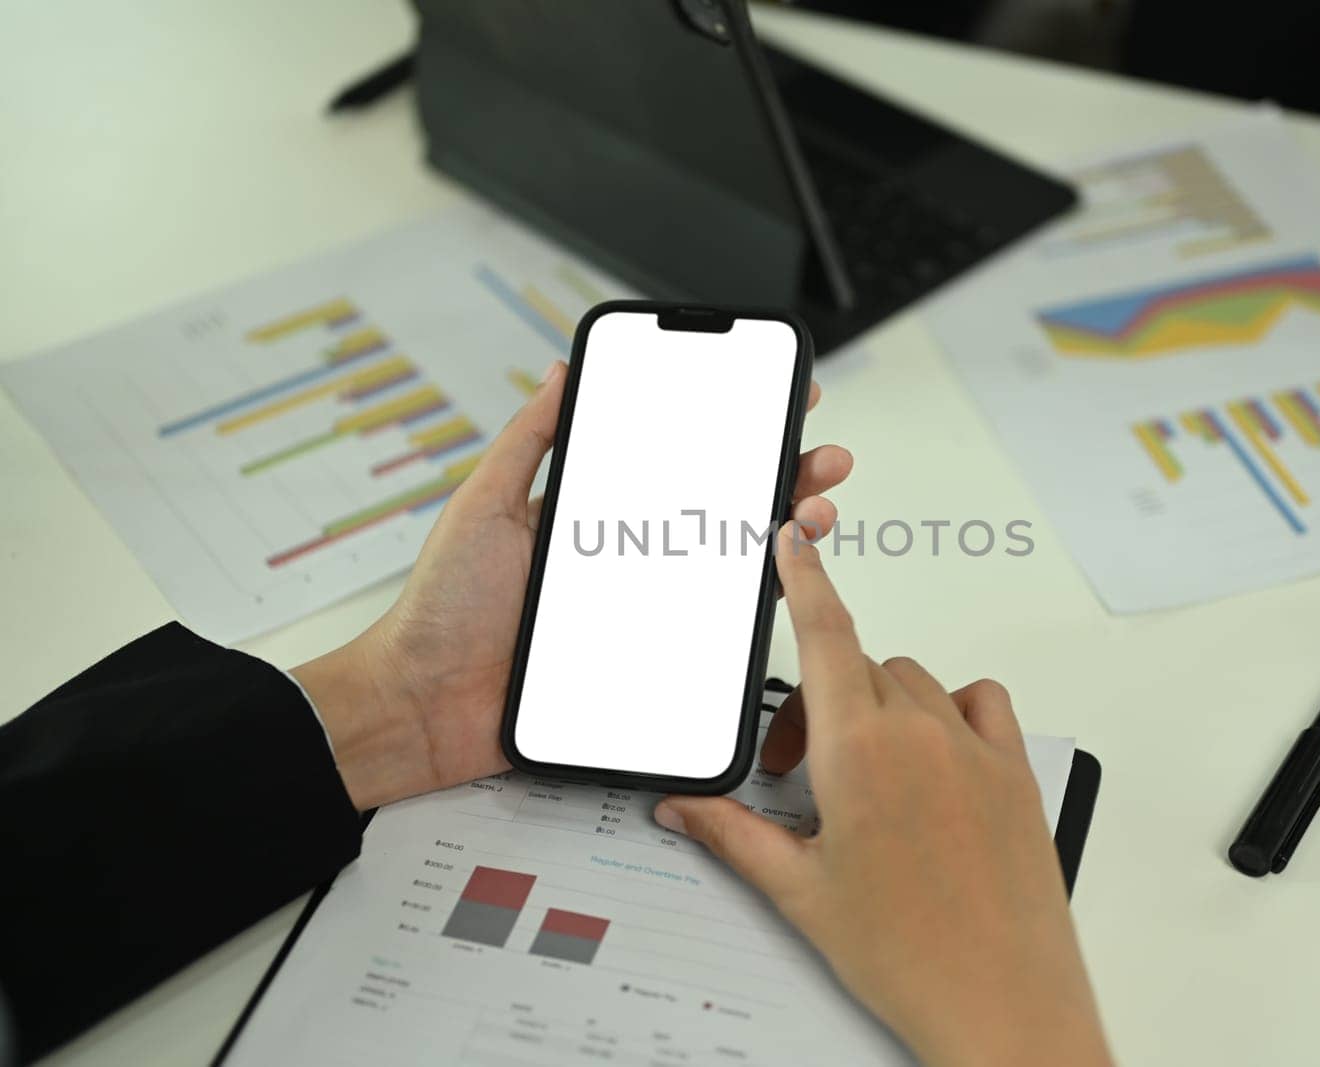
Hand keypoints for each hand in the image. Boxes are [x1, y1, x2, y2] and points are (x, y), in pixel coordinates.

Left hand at [293, 365, 853, 809]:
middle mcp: (628, 560)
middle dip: (783, 478)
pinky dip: (756, 611)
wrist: (422, 704)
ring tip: (815, 511)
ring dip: (786, 538)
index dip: (732, 433)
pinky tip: (786, 582)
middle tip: (823, 457)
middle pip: (722, 511)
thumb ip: (528, 441)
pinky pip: (709, 637)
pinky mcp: (646, 663)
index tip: (780, 403)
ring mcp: (642, 612)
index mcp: (595, 516)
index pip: (678, 464)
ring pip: (730, 570)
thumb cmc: (442, 608)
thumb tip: (562, 372)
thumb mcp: (483, 504)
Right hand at [653, 528, 1111, 1066]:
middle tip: (797, 776)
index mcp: (858, 749)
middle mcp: (920, 732)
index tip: (792, 540)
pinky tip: (932, 758)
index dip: (804, 577)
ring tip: (862, 779)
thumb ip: (733, 835)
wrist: (1002, 1001)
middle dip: (819, 705)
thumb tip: (684, 809)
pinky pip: (979, 704)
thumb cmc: (909, 954)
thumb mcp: (800, 892)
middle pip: (858, 669)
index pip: (824, 632)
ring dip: (878, 708)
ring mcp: (974, 748)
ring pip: (913, 683)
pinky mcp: (1015, 771)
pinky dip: (949, 712)